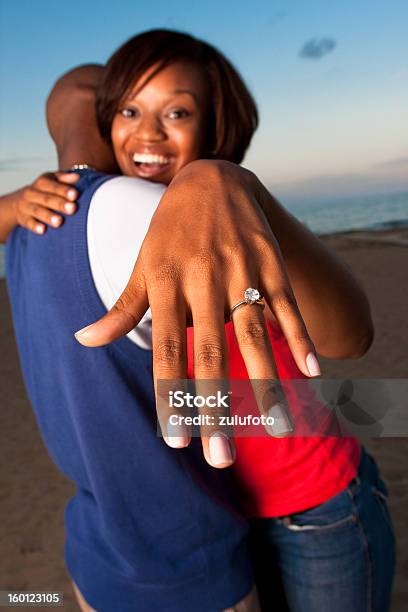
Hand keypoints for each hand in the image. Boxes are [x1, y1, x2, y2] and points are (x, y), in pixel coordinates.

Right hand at [14, 171, 78, 233]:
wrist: (18, 202)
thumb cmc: (43, 191)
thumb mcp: (51, 180)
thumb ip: (64, 179)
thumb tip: (77, 177)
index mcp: (42, 183)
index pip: (53, 186)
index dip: (64, 190)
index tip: (75, 195)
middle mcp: (32, 193)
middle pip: (47, 199)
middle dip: (60, 204)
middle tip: (72, 209)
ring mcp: (27, 206)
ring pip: (38, 211)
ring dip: (48, 216)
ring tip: (59, 222)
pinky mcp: (24, 219)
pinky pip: (29, 222)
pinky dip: (35, 226)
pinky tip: (43, 230)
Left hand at [74, 160, 319, 466]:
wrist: (211, 180)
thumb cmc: (169, 230)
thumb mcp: (141, 263)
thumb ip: (120, 306)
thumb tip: (84, 340)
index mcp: (166, 283)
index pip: (166, 350)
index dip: (170, 396)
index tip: (175, 440)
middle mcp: (203, 279)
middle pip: (210, 353)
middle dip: (215, 407)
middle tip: (220, 457)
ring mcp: (240, 269)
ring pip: (254, 334)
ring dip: (266, 384)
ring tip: (276, 428)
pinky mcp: (270, 262)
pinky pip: (286, 305)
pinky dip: (299, 338)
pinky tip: (311, 374)